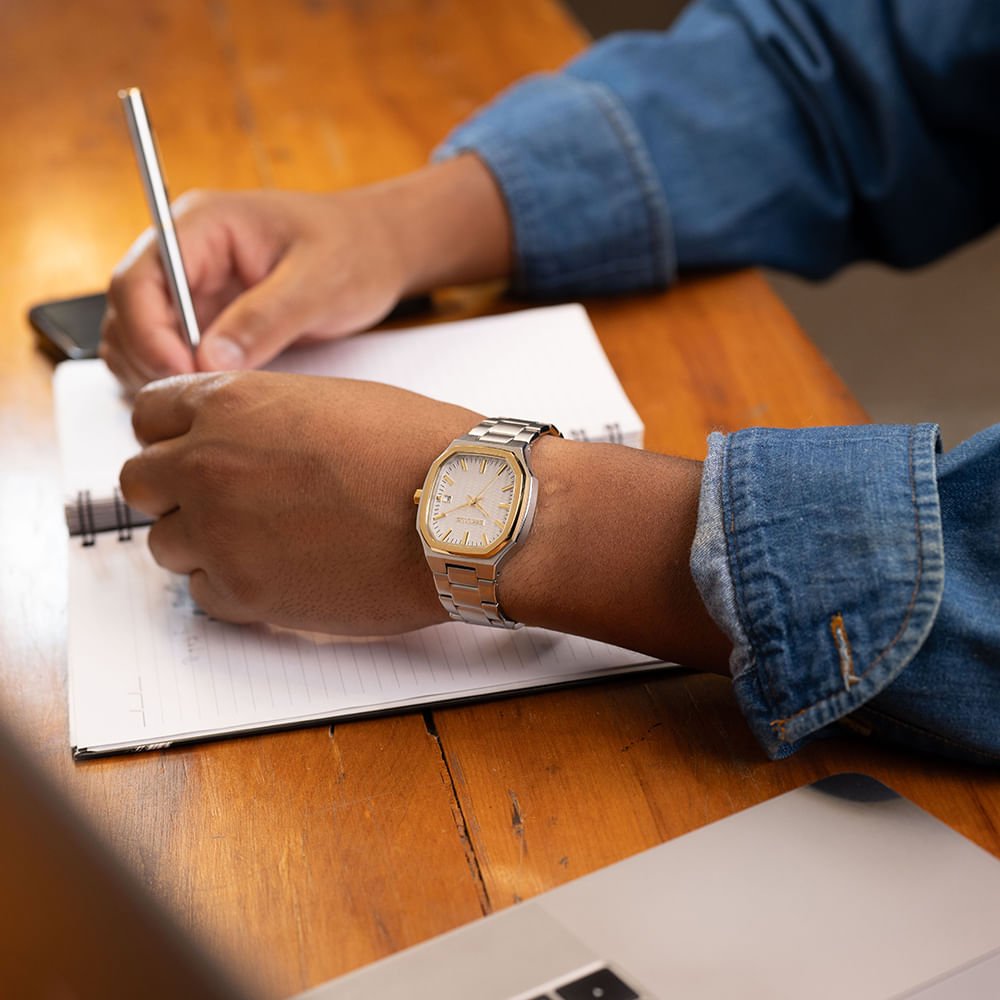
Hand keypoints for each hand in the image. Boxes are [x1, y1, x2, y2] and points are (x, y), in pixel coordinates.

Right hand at [100, 156, 512, 391]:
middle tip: (202, 397)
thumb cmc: (356, 250)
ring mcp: (192, 288)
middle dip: (152, 361)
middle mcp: (185, 255)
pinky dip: (180, 378)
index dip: (148, 334)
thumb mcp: (320, 282)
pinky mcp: (206, 318)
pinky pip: (170, 352)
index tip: (183, 375)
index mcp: (201, 226)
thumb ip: (265, 319)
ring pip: (139, 339)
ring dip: (160, 374)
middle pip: (128, 315)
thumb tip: (209, 361)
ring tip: (213, 397)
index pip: (138, 281)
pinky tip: (218, 394)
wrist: (380, 251)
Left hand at [119, 372, 479, 633]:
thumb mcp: (330, 401)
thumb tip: (240, 439)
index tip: (191, 450)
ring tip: (262, 542)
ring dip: (201, 543)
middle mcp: (208, 466)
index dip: (172, 434)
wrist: (462, 512)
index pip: (148, 415)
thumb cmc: (419, 449)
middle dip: (173, 491)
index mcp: (230, 405)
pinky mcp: (244, 594)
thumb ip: (264, 416)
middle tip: (219, 501)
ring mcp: (220, 534)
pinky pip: (202, 593)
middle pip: (139, 483)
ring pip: (163, 544)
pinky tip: (279, 572)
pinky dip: (230, 586)